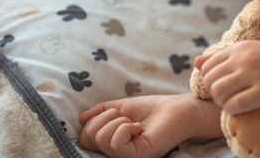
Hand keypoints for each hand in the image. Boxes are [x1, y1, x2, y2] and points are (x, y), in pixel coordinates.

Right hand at [79, 93, 222, 157]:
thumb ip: (101, 111)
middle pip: (89, 136)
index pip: (85, 136)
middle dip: (107, 117)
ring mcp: (127, 157)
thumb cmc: (152, 109)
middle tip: (128, 117)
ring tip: (135, 122)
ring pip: (101, 138)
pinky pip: (116, 142)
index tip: (117, 114)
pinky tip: (139, 127)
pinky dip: (125, 128)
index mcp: (110, 143)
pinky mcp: (138, 157)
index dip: (95, 120)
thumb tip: (81, 118)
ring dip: (118, 120)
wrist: (178, 110)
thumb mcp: (121, 107)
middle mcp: (116, 154)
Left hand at [195, 40, 259, 114]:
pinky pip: (234, 105)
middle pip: (210, 81)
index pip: (207, 66)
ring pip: (218, 92)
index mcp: (240, 47)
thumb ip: (224, 56)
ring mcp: (254, 74)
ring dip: (222, 103)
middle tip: (229, 98)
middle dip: (214, 94)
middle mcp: (244, 58)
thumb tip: (196, 62)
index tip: (224, 87)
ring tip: (235, 103)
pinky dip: (233, 111)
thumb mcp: (251, 51)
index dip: (210, 81)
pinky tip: (244, 109)